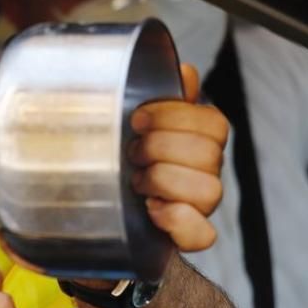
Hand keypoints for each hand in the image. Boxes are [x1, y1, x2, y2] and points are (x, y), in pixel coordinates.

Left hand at [129, 63, 228, 251]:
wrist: (93, 202)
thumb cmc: (115, 154)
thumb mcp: (130, 117)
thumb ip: (159, 93)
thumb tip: (185, 72)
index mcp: (198, 139)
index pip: (214, 123)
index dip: (173, 117)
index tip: (136, 120)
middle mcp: (205, 171)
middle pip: (209, 154)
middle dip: (159, 149)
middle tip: (132, 152)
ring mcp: (199, 205)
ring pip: (209, 191)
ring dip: (163, 181)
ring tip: (137, 181)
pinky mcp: (186, 235)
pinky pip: (203, 235)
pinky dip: (177, 220)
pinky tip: (152, 209)